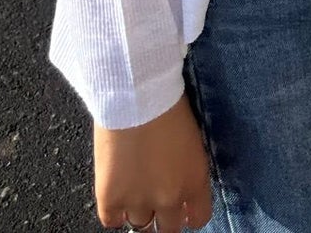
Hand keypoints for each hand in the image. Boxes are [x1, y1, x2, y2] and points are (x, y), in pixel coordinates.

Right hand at [94, 93, 213, 231]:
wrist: (135, 92)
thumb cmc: (166, 102)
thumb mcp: (192, 139)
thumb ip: (189, 170)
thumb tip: (182, 183)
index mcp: (196, 182)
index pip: (199, 219)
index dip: (189, 214)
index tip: (183, 208)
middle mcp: (170, 198)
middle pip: (169, 229)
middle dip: (164, 214)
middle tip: (155, 198)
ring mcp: (139, 201)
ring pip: (140, 225)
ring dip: (138, 210)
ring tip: (135, 190)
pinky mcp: (111, 198)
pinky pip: (112, 220)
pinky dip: (114, 210)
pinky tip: (117, 193)